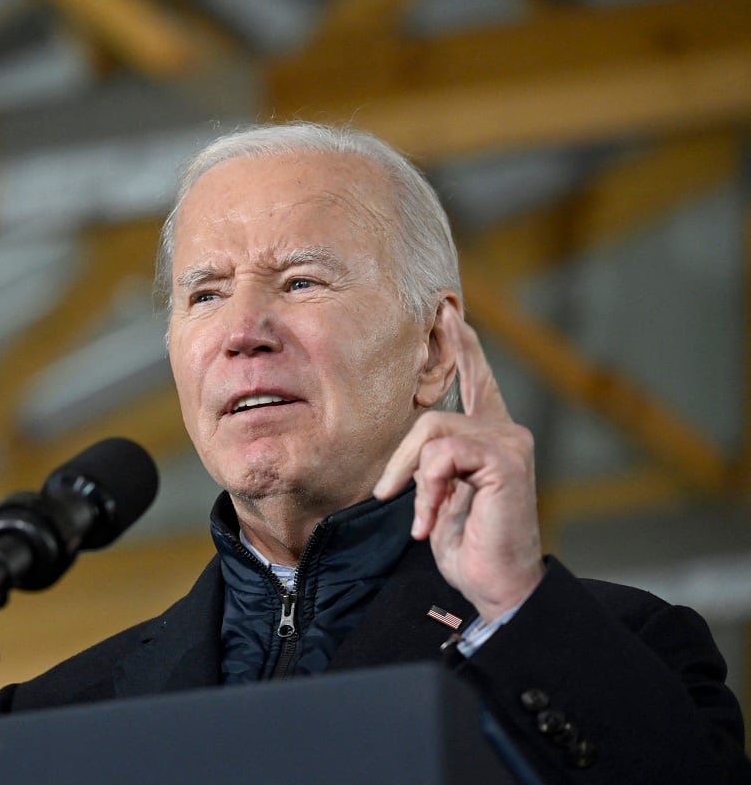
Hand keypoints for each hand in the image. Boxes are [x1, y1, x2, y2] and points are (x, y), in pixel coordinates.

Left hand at [374, 307, 543, 621]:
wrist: (498, 585)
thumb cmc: (470, 546)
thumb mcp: (439, 496)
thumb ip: (432, 463)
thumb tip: (411, 454)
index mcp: (490, 437)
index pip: (477, 381)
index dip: (464, 347)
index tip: (450, 314)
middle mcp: (506, 432)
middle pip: (430, 419)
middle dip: (401, 461)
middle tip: (389, 496)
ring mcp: (509, 444)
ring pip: (431, 434)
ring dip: (414, 481)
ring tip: (422, 516)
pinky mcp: (505, 460)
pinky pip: (442, 454)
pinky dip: (429, 490)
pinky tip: (432, 518)